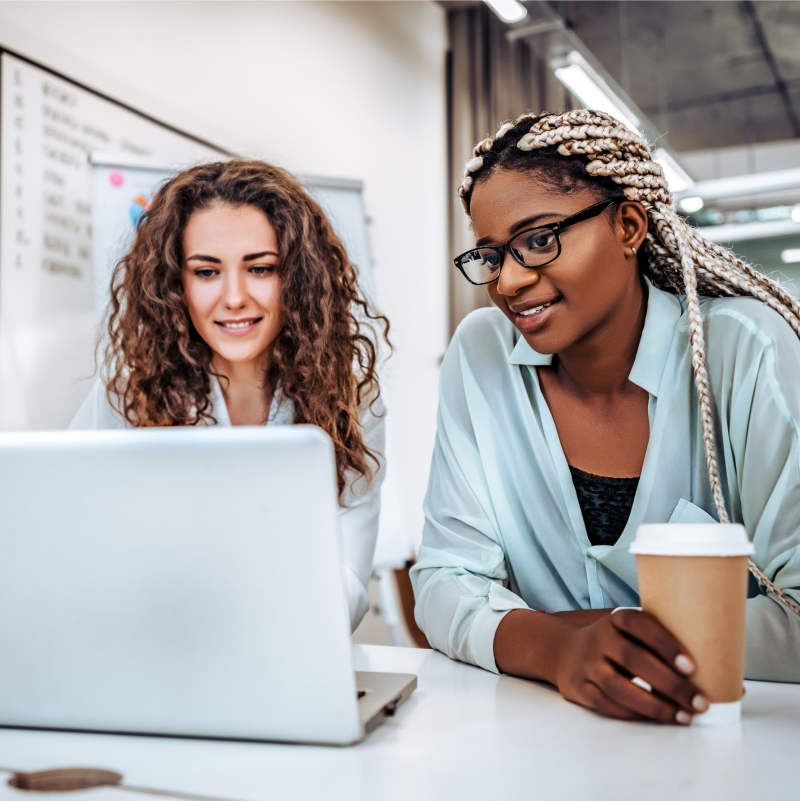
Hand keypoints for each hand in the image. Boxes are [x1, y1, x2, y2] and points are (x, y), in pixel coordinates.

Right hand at [554, 609, 707, 723]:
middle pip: (633, 659)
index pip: (639, 625)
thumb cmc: (615, 645)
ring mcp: (588, 664)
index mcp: (616, 620)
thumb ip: (666, 648)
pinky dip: (635, 714)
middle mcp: (599, 639)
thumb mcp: (631, 634)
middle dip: (669, 683)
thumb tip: (730, 683)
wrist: (565, 652)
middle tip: (699, 701)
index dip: (664, 643)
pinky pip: (608, 705)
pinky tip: (657, 718)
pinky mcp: (582, 688)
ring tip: (684, 717)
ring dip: (655, 705)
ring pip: (619, 687)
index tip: (691, 665)